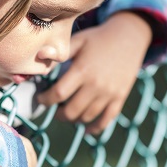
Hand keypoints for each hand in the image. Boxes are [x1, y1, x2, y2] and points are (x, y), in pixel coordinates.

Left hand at [36, 12, 151, 133]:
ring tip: (67, 112)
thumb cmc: (98, 38)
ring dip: (73, 119)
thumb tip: (38, 56)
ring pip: (86, 117)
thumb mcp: (78, 40)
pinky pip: (106, 120)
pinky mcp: (119, 98)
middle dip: (58, 114)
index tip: (41, 98)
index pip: (59, 93)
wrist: (129, 37)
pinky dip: (94, 128)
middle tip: (54, 108)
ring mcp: (109, 94)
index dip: (46, 99)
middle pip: (71, 111)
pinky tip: (85, 129)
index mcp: (82, 70)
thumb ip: (59, 53)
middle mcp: (96, 85)